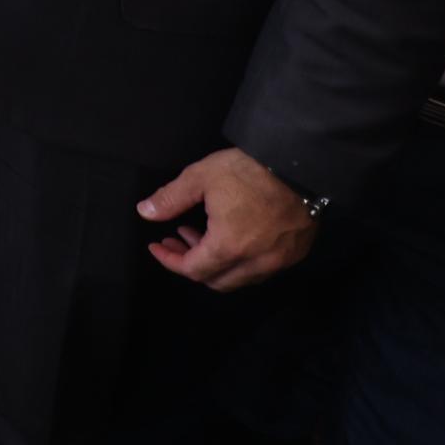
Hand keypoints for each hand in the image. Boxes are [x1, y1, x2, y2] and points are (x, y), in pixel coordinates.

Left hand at [141, 148, 318, 288]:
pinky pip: (262, 269)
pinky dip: (241, 260)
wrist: (299, 164)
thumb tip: (144, 212)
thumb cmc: (248, 170)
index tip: (157, 245)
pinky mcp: (296, 254)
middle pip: (217, 281)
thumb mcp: (200, 177)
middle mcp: (256, 263)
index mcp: (229, 247)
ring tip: (202, 234)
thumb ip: (170, 198)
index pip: (193, 270)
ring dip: (216, 263)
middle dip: (191, 263)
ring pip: (241, 277)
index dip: (170, 260)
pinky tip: (233, 236)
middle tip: (178, 238)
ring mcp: (280, 261)